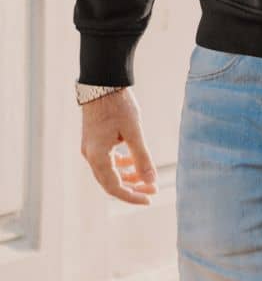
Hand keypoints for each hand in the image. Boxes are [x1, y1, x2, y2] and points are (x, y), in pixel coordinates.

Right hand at [80, 88, 158, 204]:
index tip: (150, 198)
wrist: (102, 82)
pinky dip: (121, 164)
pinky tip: (134, 161)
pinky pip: (107, 160)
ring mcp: (91, 148)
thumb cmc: (118, 105)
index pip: (114, 188)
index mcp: (97, 156)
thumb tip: (151, 180)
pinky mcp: (94, 140)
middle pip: (111, 183)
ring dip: (128, 176)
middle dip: (132, 188)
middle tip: (152, 190)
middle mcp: (90, 156)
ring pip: (109, 172)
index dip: (132, 196)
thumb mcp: (134, 131)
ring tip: (147, 177)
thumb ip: (142, 157)